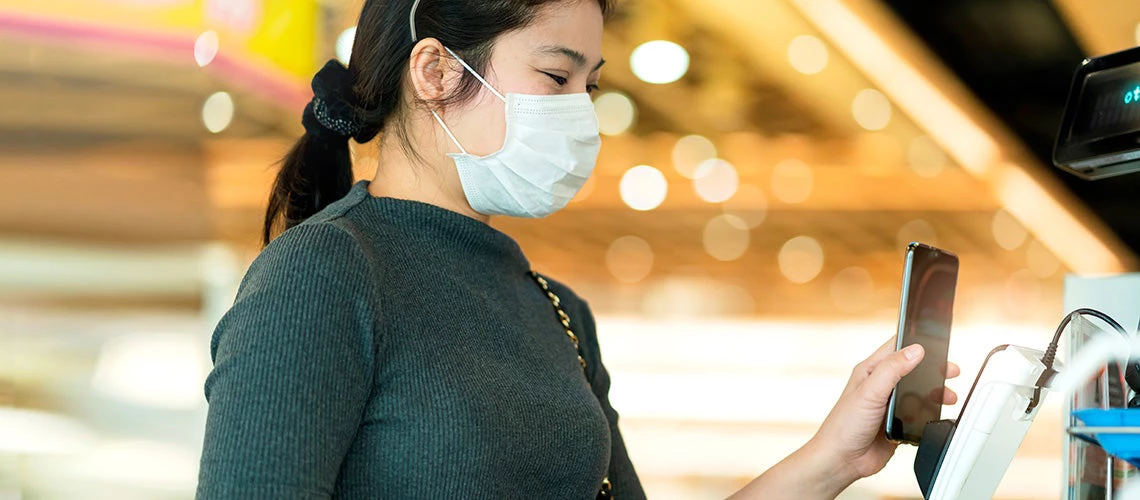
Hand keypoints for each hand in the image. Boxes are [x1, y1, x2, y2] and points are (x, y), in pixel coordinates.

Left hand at [728, 337, 959, 499]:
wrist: (843, 460)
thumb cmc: (844, 426)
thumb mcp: (869, 392)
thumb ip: (892, 370)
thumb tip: (915, 350)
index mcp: (870, 372)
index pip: (896, 347)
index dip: (916, 341)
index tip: (936, 337)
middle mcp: (881, 386)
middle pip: (913, 370)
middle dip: (933, 369)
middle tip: (951, 371)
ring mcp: (890, 405)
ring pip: (919, 392)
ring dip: (935, 393)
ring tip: (948, 396)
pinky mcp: (898, 424)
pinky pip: (920, 414)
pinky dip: (931, 414)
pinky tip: (938, 415)